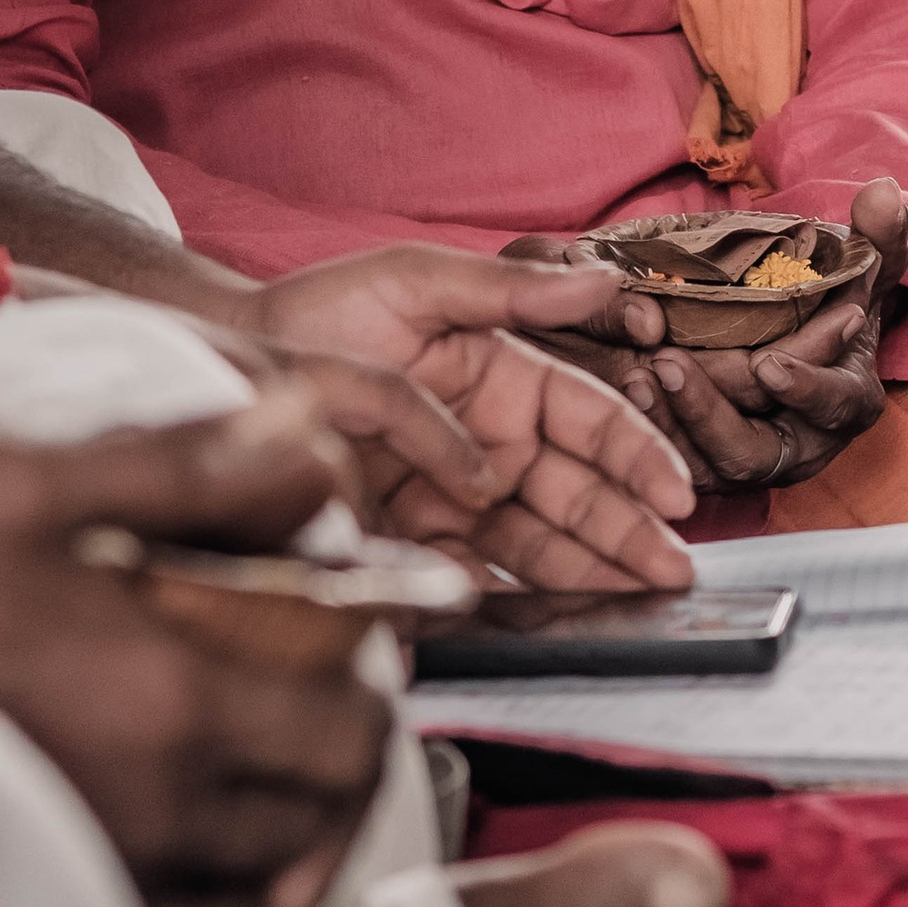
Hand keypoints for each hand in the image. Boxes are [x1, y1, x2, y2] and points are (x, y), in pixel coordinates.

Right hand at [0, 388, 392, 906]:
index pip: (347, 740)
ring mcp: (106, 878)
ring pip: (265, 896)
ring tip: (272, 787)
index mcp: (170, 702)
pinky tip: (211, 864)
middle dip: (339, 771)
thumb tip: (317, 450)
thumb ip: (192, 472)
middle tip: (316, 718)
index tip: (349, 671)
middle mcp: (155, 811)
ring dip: (291, 842)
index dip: (369, 706)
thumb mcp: (38, 489)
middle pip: (319, 823)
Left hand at [249, 247, 698, 587]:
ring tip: (635, 609)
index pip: (593, 421)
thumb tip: (602, 280)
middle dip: (631, 533)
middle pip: (579, 493)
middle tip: (676, 575)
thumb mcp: (416, 281)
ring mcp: (458, 496)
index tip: (676, 495)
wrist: (231, 358)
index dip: (638, 458)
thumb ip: (507, 291)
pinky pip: (473, 574)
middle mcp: (494, 444)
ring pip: (539, 543)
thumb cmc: (324, 308)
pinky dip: (512, 602)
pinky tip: (548, 626)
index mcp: (509, 380)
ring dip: (589, 576)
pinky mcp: (413, 538)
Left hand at [507, 182, 907, 497]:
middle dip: (709, 412)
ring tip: (635, 373)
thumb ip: (878, 237)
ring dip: (667, 420)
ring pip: (703, 463)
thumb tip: (884, 191)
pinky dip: (650, 428)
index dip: (805, 388)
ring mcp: (747, 461)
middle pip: (752, 452)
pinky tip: (625, 388)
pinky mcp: (705, 465)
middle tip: (666, 364)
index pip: (832, 405)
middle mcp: (799, 445)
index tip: (768, 363)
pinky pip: (673, 461)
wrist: (799, 342)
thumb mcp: (860, 274)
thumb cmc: (834, 308)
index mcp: (845, 402)